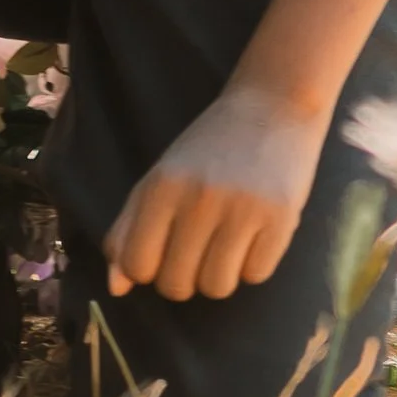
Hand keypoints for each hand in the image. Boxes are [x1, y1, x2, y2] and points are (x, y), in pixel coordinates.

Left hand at [104, 83, 330, 301]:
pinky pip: (256, 276)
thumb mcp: (158, 177)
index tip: (162, 253)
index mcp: (161, 186)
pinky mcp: (281, 220)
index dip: (147, 271)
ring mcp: (242, 210)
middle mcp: (198, 199)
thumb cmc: (207, 149)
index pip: (138, 265)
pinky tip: (253, 234)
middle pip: (176, 285)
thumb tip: (115, 287)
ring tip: (224, 242)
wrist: (271, 108)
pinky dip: (252, 264)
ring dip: (218, 275)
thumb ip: (129, 229)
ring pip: (217, 287)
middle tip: (195, 249)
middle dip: (183, 278)